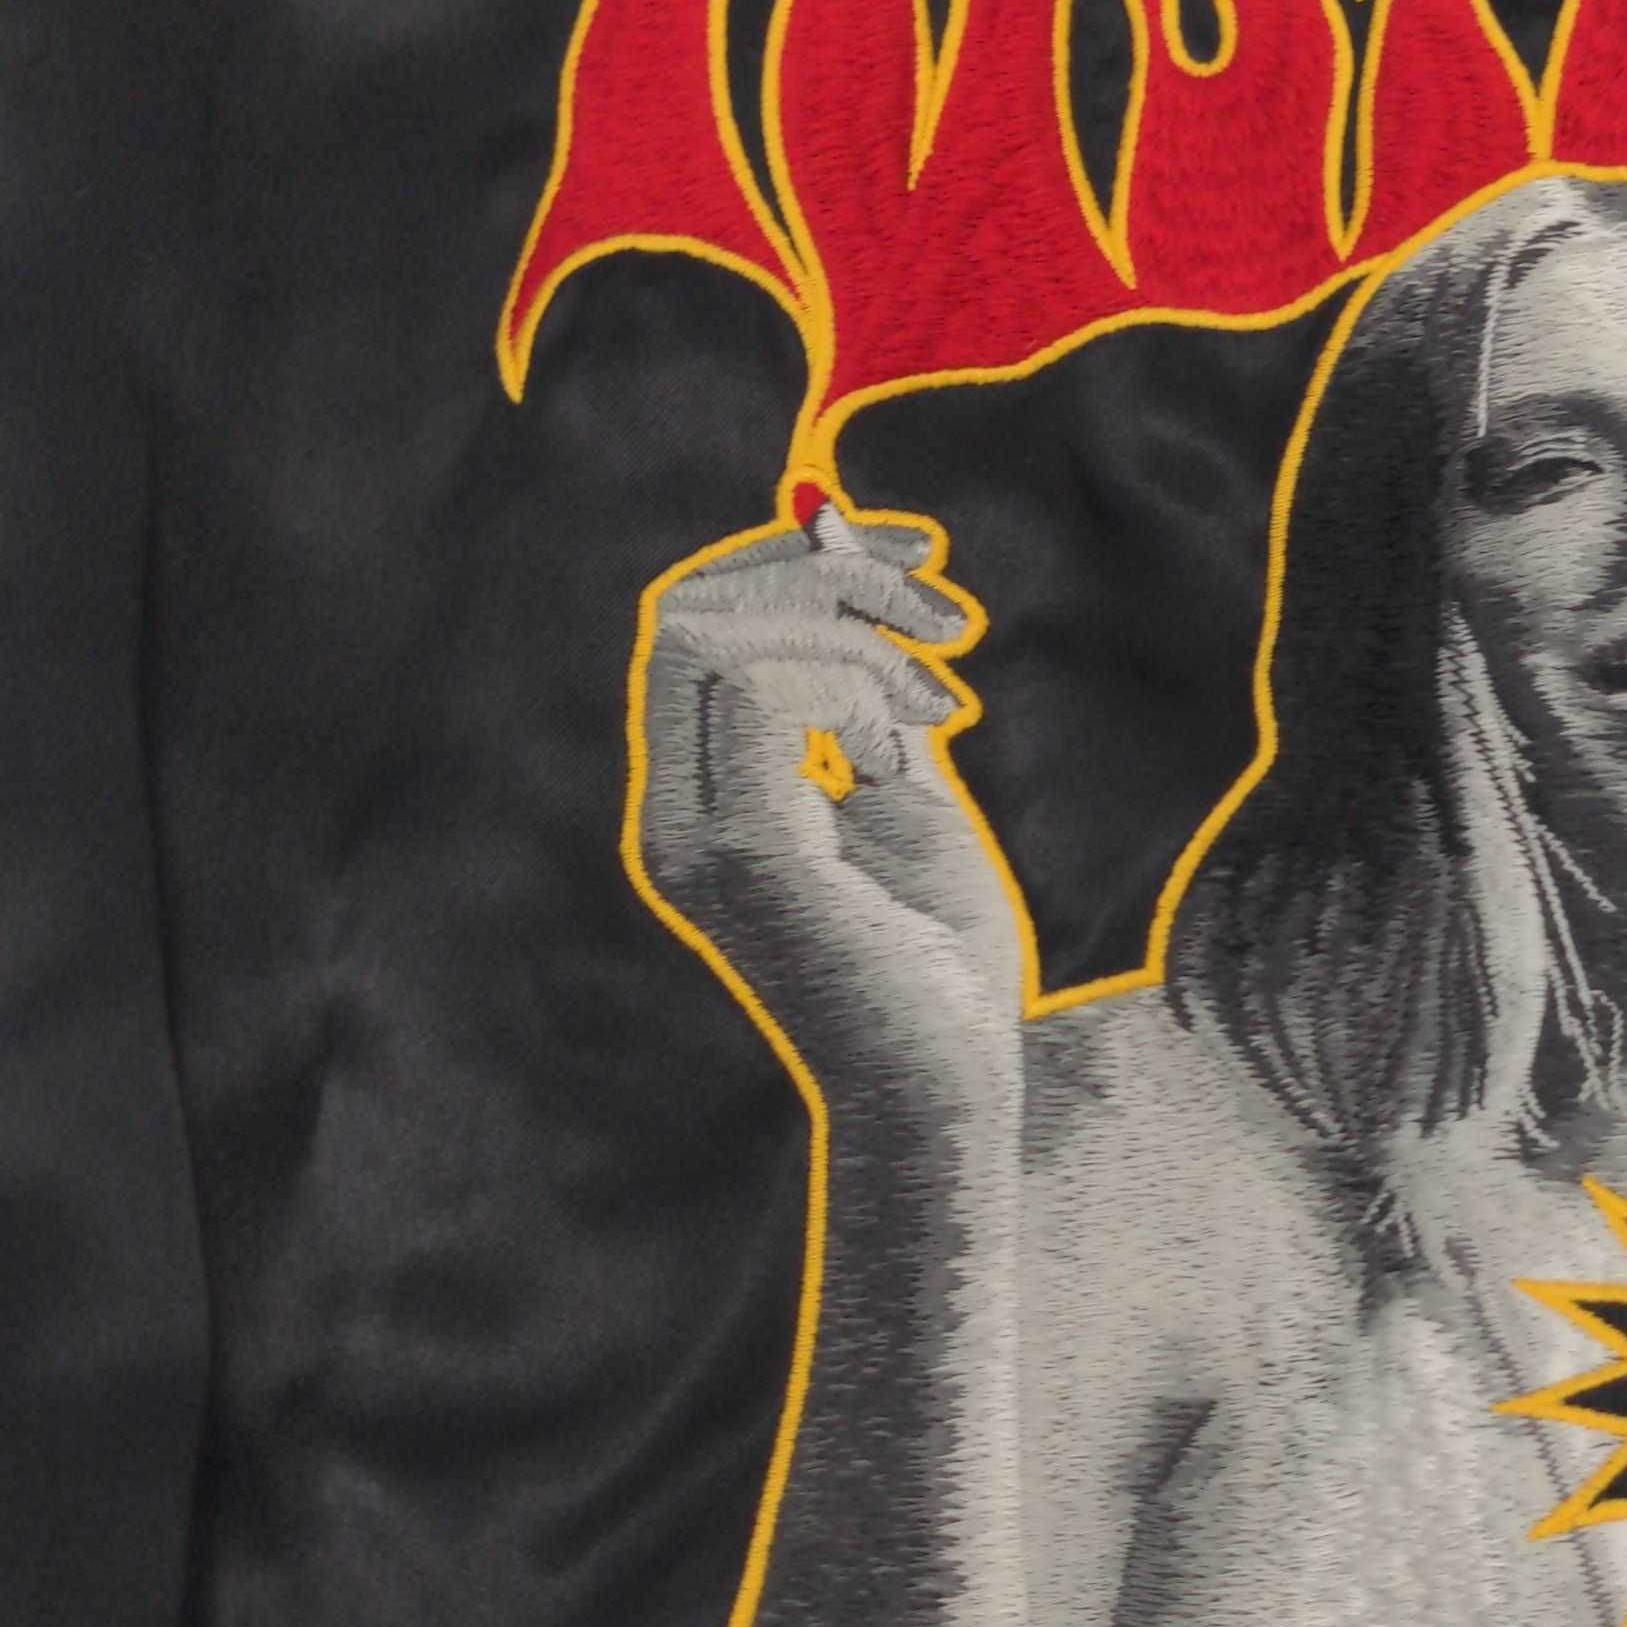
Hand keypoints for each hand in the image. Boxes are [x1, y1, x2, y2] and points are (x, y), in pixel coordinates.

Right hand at [637, 503, 1022, 1130]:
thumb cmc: (939, 959)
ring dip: (853, 628)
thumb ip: (866, 681)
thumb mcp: (906, 787)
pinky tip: (909, 742)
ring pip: (719, 636)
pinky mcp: (746, 856)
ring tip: (946, 695)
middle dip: (824, 570)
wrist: (953, 1087)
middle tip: (945, 609)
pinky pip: (767, 694)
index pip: (691, 624)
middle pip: (689, 611)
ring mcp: (695, 838)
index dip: (792, 558)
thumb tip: (840, 539)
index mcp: (698, 799)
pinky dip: (851, 681)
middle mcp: (673, 816)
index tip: (914, 552)